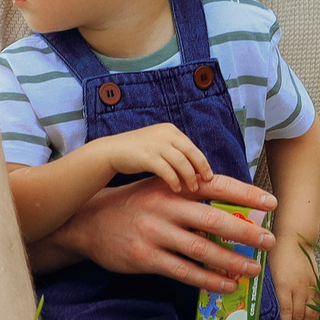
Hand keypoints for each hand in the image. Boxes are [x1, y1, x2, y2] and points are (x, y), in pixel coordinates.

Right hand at [44, 171, 276, 288]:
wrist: (89, 222)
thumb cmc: (134, 206)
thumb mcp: (160, 190)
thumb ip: (191, 197)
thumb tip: (235, 212)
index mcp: (173, 187)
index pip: (216, 187)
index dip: (246, 194)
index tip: (272, 203)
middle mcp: (166, 207)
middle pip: (214, 219)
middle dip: (246, 232)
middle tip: (269, 241)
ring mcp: (155, 233)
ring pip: (201, 249)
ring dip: (232, 261)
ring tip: (254, 269)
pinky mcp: (145, 258)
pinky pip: (184, 271)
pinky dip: (208, 280)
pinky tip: (227, 285)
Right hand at [84, 123, 212, 193]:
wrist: (111, 151)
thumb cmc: (137, 152)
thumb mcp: (158, 145)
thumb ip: (174, 152)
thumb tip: (194, 169)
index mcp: (170, 130)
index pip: (192, 147)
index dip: (202, 162)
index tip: (208, 175)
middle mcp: (165, 134)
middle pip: (191, 152)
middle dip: (201, 169)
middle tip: (206, 182)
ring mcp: (156, 144)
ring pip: (181, 162)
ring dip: (189, 177)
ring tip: (191, 189)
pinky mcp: (147, 156)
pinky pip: (167, 170)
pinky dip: (174, 181)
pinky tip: (176, 189)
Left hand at [271, 240, 319, 319]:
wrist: (296, 237)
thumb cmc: (276, 252)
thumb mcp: (265, 270)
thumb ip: (264, 289)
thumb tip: (255, 309)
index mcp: (284, 285)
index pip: (286, 314)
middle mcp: (299, 288)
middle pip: (298, 317)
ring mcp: (310, 287)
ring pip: (310, 315)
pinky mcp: (317, 285)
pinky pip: (317, 307)